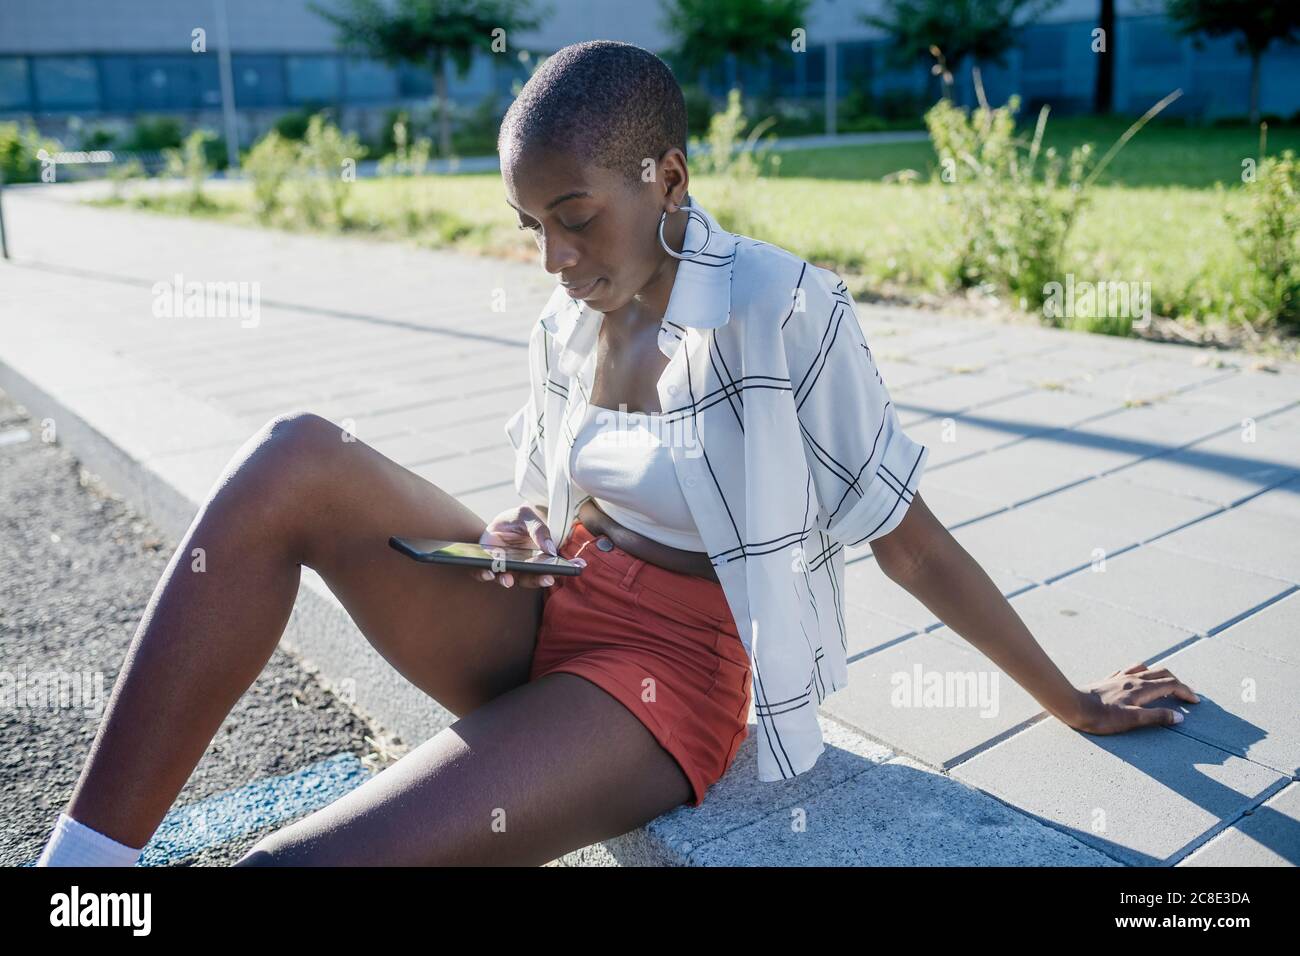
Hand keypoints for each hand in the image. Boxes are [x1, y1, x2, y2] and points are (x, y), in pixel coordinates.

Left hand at [473, 504, 584, 588]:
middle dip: (539, 580)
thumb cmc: (515, 520)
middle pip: (533, 578)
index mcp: (538, 557)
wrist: (494, 522)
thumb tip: (550, 549)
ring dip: (509, 581)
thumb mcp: (527, 517)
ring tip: (508, 580)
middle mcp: (524, 567)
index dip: (566, 568)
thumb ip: (539, 530)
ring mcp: (505, 568)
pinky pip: (485, 575)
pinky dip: (485, 575)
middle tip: (547, 578)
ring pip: (509, 580)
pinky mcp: (487, 567)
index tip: (578, 567)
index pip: (553, 566)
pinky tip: (487, 573)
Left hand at [1067, 662, 1200, 733]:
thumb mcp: (1132, 720)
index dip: (1186, 692)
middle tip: (1187, 695)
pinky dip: (1142, 673)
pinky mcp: (1109, 680)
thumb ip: (1156, 717)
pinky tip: (1138, 678)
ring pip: (1147, 670)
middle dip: (1178, 683)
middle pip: (1162, 674)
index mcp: (1141, 688)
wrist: (1073, 705)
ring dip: (1161, 676)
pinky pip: (1129, 671)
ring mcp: (1120, 678)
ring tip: (1166, 685)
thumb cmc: (1101, 716)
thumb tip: (1180, 717)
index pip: (1171, 685)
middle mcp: (1132, 679)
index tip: (1196, 702)